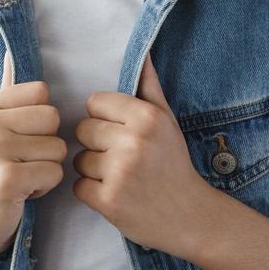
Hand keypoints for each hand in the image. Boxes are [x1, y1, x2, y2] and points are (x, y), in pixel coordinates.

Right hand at [0, 47, 67, 260]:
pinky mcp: (6, 179)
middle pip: (53, 118)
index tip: (19, 139)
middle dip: (47, 144)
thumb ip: (6, 96)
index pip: (42, 92)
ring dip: (46, 168)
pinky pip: (54, 173)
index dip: (40, 119)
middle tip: (21, 162)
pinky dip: (44, 187)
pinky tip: (22, 192)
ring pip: (58, 148)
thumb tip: (10, 55)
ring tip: (21, 177)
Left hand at [72, 52, 212, 253]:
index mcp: (146, 117)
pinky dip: (91, 193)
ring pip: (78, 159)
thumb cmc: (174, 164)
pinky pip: (77, 186)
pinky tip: (115, 194)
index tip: (121, 133)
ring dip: (93, 170)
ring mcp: (119, 173)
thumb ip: (150, 87)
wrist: (190, 215)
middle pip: (83, 130)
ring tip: (120, 177)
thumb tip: (144, 54)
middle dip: (97, 144)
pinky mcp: (108, 201)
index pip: (94, 103)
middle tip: (122, 159)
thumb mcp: (168, 121)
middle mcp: (132, 142)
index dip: (105, 119)